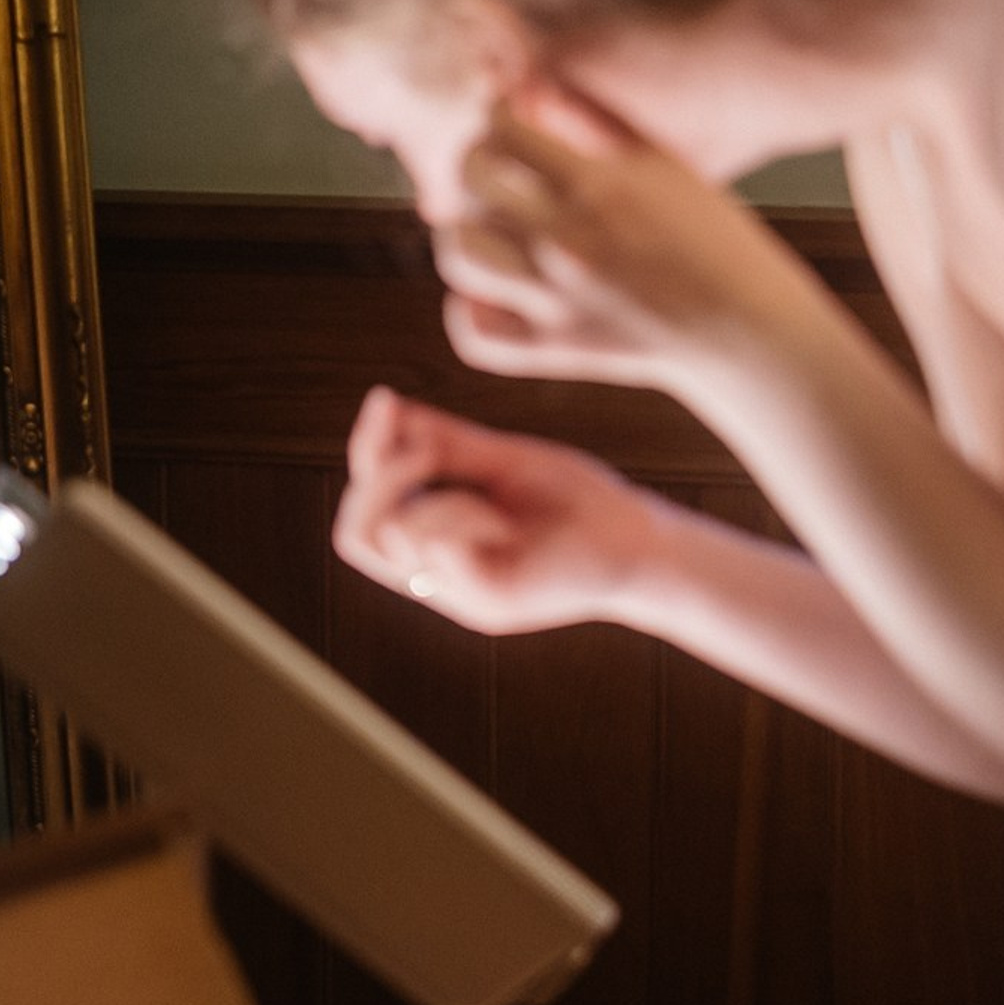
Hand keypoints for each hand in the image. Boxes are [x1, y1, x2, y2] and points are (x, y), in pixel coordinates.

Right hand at [333, 386, 668, 634]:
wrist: (645, 544)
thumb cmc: (580, 501)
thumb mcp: (505, 462)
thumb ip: (447, 443)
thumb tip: (388, 407)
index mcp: (439, 547)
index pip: (365, 511)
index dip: (365, 454)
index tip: (387, 401)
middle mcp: (441, 580)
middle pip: (358, 537)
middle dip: (379, 478)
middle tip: (426, 447)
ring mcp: (463, 597)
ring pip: (395, 543)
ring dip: (430, 499)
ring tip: (485, 495)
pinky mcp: (493, 603)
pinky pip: (440, 554)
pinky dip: (458, 517)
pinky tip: (500, 515)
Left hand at [435, 79, 824, 394]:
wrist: (748, 328)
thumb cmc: (710, 236)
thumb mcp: (664, 163)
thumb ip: (594, 120)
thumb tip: (532, 87)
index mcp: (601, 184)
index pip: (502, 129)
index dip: (496, 117)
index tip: (511, 124)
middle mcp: (571, 240)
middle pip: (468, 182)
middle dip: (474, 165)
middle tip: (495, 171)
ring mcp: (558, 300)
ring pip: (458, 254)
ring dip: (466, 233)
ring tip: (491, 229)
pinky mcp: (556, 350)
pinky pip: (473, 331)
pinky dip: (471, 310)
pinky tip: (497, 290)